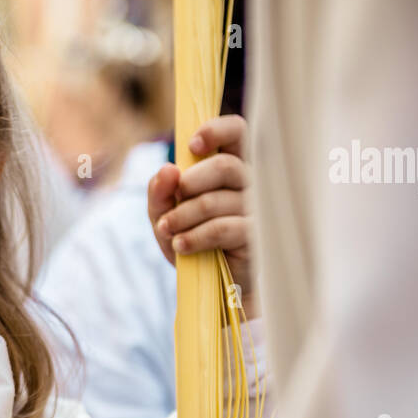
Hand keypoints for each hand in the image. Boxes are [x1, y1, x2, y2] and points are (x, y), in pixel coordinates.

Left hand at [147, 114, 257, 316]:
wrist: (210, 287)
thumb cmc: (192, 241)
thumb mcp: (165, 215)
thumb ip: (160, 191)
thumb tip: (167, 169)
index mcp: (232, 167)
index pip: (237, 132)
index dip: (216, 130)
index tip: (192, 145)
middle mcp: (251, 183)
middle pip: (225, 165)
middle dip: (189, 183)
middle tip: (173, 200)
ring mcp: (258, 209)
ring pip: (216, 201)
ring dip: (182, 216)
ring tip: (167, 229)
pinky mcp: (257, 236)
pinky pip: (222, 228)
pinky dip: (195, 236)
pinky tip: (181, 245)